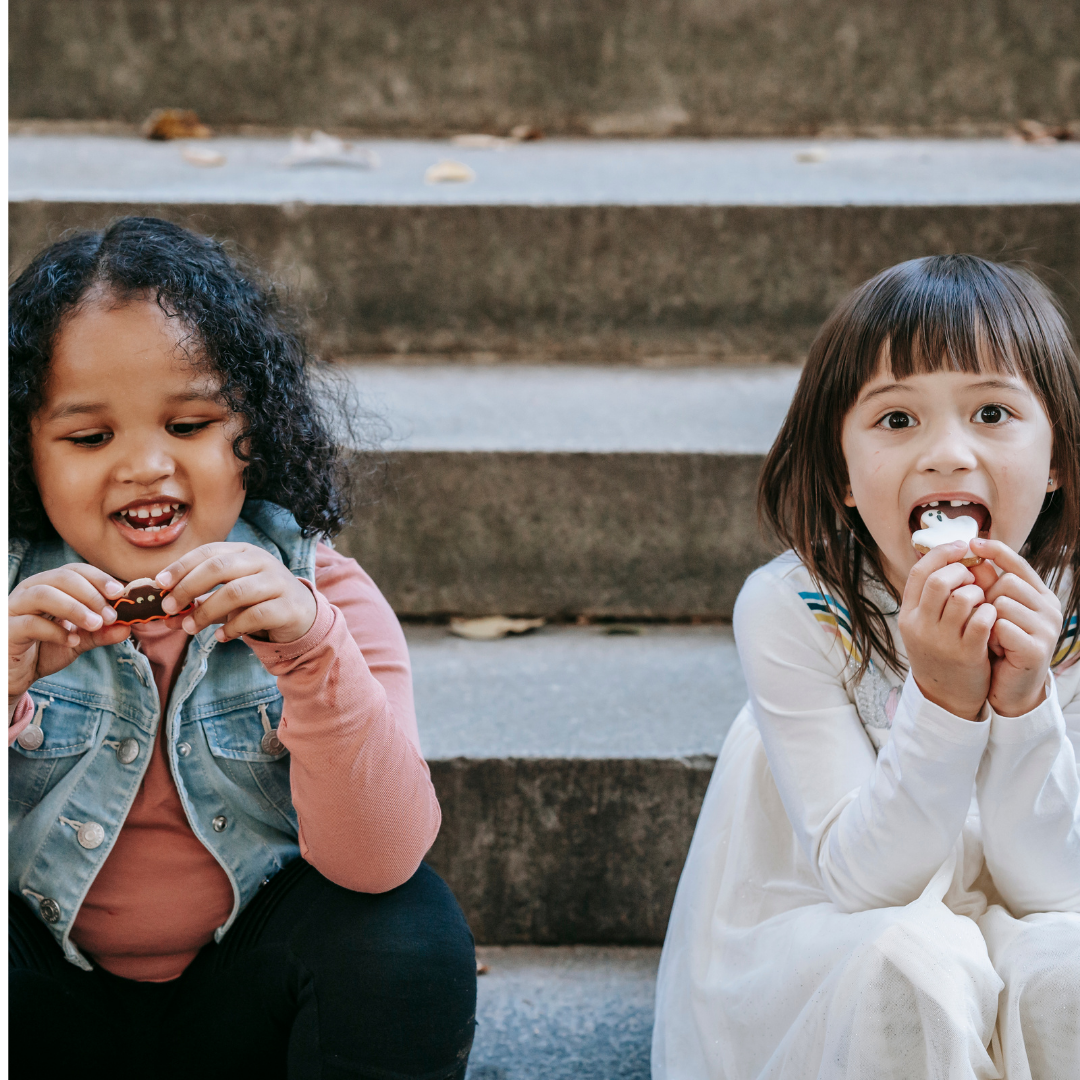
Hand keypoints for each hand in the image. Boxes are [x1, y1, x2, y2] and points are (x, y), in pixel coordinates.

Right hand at [8, 564, 129, 715]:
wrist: (13, 675)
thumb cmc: (43, 651)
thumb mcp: (78, 641)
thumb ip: (101, 633)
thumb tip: (128, 626)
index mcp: (48, 587)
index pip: (74, 571)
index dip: (98, 578)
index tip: (120, 593)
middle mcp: (29, 592)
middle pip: (61, 577)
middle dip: (91, 594)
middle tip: (111, 615)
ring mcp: (14, 609)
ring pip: (43, 594)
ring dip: (75, 608)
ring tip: (96, 624)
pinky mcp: (6, 630)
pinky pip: (30, 623)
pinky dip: (55, 631)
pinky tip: (72, 641)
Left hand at [156, 542, 316, 644]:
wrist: (302, 615)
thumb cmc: (259, 601)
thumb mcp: (228, 598)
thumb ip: (200, 604)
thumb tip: (165, 618)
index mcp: (245, 552)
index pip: (209, 551)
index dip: (182, 566)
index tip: (160, 583)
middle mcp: (262, 562)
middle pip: (219, 568)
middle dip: (189, 587)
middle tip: (169, 608)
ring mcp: (277, 582)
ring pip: (235, 592)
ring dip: (206, 611)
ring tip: (190, 628)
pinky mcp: (287, 607)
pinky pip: (254, 616)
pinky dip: (232, 628)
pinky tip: (221, 637)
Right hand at [898, 541, 997, 720]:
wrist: (945, 697)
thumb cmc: (940, 652)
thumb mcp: (924, 625)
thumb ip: (931, 598)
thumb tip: (954, 558)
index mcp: (908, 615)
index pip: (919, 572)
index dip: (941, 554)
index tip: (961, 547)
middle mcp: (920, 626)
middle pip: (938, 581)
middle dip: (961, 571)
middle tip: (972, 577)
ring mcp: (942, 641)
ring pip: (962, 597)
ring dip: (978, 592)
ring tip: (982, 599)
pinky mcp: (966, 653)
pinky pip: (982, 620)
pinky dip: (990, 611)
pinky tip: (991, 615)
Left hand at [967, 538, 1061, 716]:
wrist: (1011, 688)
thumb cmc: (1000, 646)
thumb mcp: (994, 612)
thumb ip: (987, 587)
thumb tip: (973, 558)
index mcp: (1040, 595)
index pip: (1019, 564)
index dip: (997, 551)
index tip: (973, 541)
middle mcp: (1050, 608)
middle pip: (1006, 582)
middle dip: (987, 599)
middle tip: (987, 622)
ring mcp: (1047, 628)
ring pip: (1002, 603)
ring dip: (987, 620)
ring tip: (992, 637)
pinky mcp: (1038, 648)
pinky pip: (1001, 626)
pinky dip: (991, 637)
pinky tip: (996, 649)